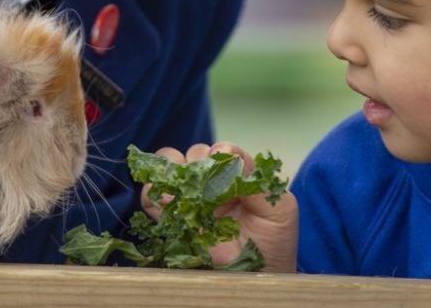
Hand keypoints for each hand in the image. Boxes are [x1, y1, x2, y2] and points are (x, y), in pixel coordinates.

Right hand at [143, 141, 298, 272]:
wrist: (256, 279)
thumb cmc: (274, 243)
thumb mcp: (279, 209)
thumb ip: (258, 183)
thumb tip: (229, 157)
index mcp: (238, 176)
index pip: (224, 152)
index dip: (220, 150)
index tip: (219, 155)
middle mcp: (213, 183)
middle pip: (193, 155)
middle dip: (193, 161)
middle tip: (197, 177)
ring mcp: (192, 200)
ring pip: (170, 171)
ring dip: (169, 173)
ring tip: (176, 190)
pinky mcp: (174, 220)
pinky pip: (152, 200)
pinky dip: (151, 196)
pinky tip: (162, 204)